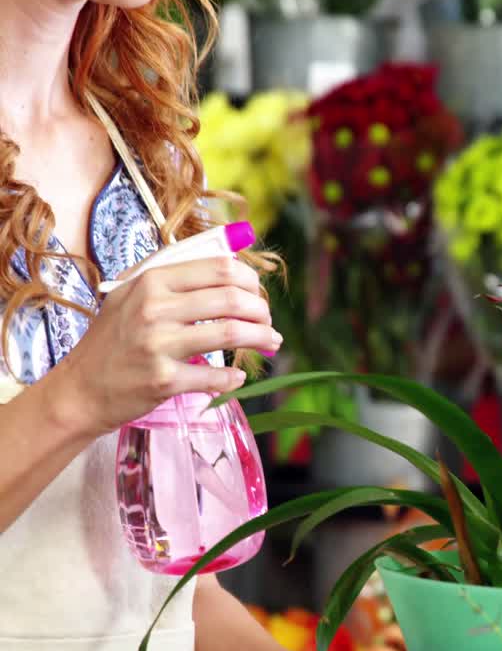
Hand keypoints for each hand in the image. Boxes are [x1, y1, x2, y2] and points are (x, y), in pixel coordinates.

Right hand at [52, 256, 279, 436]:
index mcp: (151, 281)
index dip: (250, 280)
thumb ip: (176, 277)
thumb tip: (232, 262)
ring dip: (261, 338)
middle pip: (232, 299)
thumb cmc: (115, 339)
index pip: (219, 268)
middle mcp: (154, 308)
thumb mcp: (133, 295)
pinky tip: (237, 377)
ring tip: (270, 342)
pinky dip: (234, 377)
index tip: (257, 293)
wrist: (80, 388)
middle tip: (267, 321)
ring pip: (231, 333)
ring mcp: (158, 344)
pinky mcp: (163, 380)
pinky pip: (217, 376)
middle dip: (261, 310)